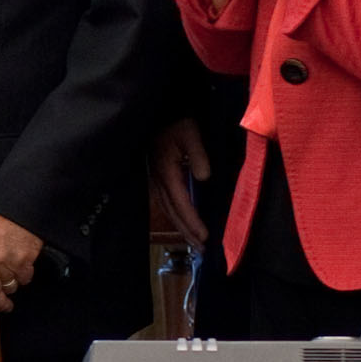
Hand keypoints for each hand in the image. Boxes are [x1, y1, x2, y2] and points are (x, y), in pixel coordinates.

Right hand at [150, 117, 209, 241]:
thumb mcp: (190, 133)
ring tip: (194, 243)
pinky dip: (177, 217)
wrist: (159, 113)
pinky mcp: (158, 178)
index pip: (181, 203)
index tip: (203, 236)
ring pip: (169, 211)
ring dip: (182, 228)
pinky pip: (167, 204)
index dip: (192, 221)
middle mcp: (160, 181)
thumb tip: (204, 177)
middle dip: (187, 232)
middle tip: (201, 249)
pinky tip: (184, 223)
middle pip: (173, 213)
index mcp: (167, 172)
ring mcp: (157, 181)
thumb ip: (198, 155)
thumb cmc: (176, 122)